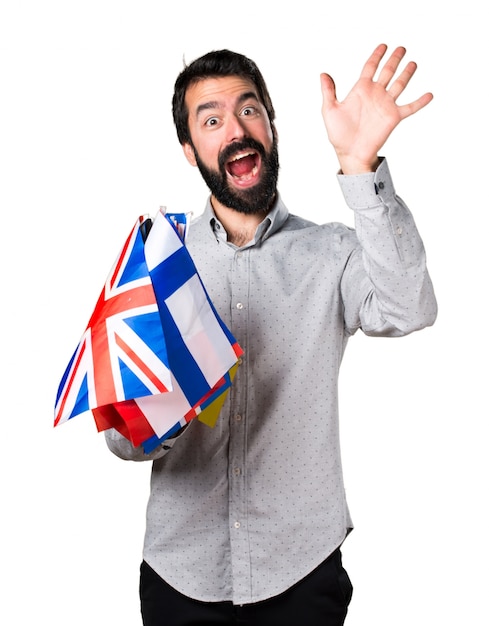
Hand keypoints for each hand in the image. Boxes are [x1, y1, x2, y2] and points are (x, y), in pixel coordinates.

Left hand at [320, 44, 432, 173]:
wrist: (351, 152)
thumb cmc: (339, 135)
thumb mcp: (330, 110)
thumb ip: (328, 91)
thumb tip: (323, 74)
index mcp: (361, 90)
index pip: (370, 67)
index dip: (376, 55)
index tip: (383, 46)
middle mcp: (375, 94)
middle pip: (387, 71)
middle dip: (394, 59)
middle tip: (401, 48)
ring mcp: (386, 105)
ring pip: (400, 84)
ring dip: (407, 73)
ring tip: (413, 63)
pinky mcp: (393, 117)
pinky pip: (410, 107)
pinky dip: (420, 102)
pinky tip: (429, 95)